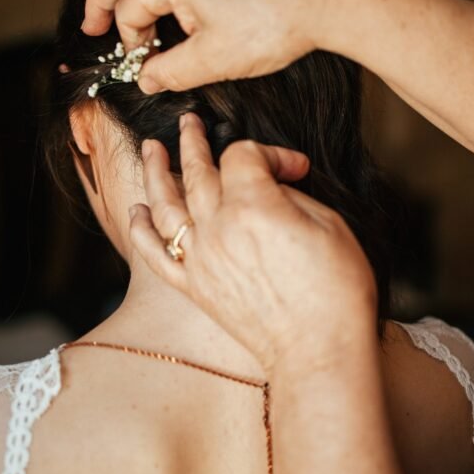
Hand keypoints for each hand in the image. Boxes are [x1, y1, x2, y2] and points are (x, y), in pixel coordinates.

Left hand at [129, 113, 377, 373]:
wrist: (319, 350)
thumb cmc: (336, 291)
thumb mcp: (330, 225)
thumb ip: (292, 195)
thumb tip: (271, 185)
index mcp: (253, 206)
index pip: (243, 155)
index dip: (269, 152)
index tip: (293, 167)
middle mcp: (218, 228)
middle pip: (196, 170)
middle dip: (193, 142)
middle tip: (188, 123)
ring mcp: (200, 258)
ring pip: (165, 205)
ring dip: (156, 172)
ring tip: (151, 149)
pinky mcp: (194, 286)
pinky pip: (155, 254)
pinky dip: (142, 230)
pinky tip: (137, 211)